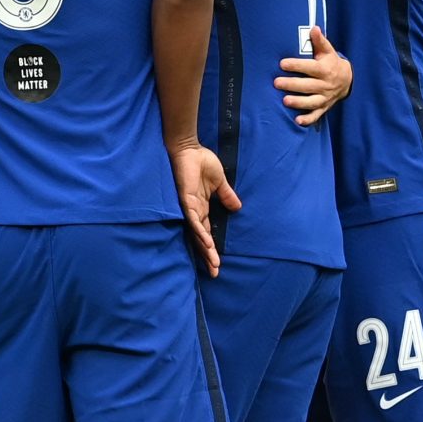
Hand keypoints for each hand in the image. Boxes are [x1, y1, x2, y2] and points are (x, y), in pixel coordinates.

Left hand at [168, 143, 237, 277]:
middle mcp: (193, 211)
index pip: (207, 233)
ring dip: (205, 249)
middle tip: (214, 274)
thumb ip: (226, 195)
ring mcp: (188, 207)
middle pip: (201, 239)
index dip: (211, 249)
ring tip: (212, 264)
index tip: (218, 265)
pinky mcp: (185, 200)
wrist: (188, 148)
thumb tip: (238, 208)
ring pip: (196, 233)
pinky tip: (207, 243)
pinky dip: (199, 231)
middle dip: (208, 256)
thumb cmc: (201, 162)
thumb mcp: (219, 182)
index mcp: (201, 208)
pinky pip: (193, 219)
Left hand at [276, 28, 351, 126]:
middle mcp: (325, 85)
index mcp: (325, 70)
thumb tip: (313, 28)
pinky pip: (317, 115)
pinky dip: (308, 119)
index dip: (296, 65)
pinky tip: (297, 121)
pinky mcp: (324, 107)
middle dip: (292, 85)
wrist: (347, 80)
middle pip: (308, 86)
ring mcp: (325, 98)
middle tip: (277, 83)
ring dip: (299, 102)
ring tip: (285, 101)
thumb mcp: (328, 51)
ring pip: (311, 102)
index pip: (310, 67)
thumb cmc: (331, 63)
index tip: (282, 63)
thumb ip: (320, 41)